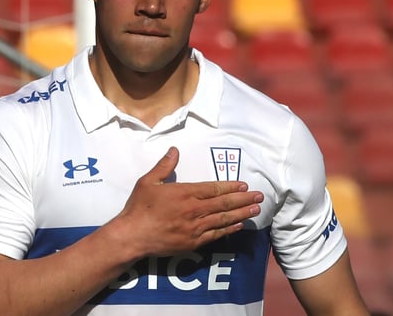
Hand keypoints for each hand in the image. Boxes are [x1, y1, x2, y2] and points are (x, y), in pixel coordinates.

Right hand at [115, 147, 262, 256]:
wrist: (132, 236)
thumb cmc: (139, 207)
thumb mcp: (148, 181)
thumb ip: (164, 166)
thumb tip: (174, 150)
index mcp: (185, 193)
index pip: (214, 189)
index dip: (231, 187)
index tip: (244, 185)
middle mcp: (194, 210)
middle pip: (224, 204)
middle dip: (243, 200)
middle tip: (259, 197)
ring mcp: (195, 228)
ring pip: (223, 219)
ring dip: (241, 214)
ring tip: (255, 210)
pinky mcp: (193, 242)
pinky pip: (215, 235)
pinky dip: (228, 229)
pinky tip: (238, 226)